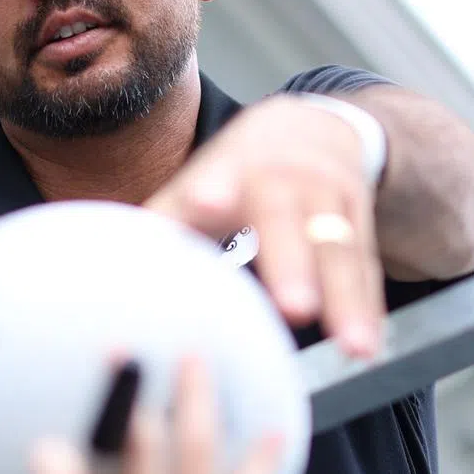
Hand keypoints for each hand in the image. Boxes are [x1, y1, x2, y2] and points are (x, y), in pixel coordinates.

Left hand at [147, 96, 384, 355]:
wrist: (316, 126)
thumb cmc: (239, 169)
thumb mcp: (202, 179)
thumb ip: (164, 219)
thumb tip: (105, 260)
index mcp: (233, 168)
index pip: (218, 179)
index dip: (212, 193)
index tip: (206, 206)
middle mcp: (286, 180)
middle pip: (288, 222)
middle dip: (292, 264)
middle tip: (295, 307)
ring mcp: (330, 201)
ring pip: (340, 252)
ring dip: (347, 302)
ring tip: (354, 347)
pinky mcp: (360, 224)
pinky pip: (366, 272)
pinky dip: (368, 310)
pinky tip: (368, 346)